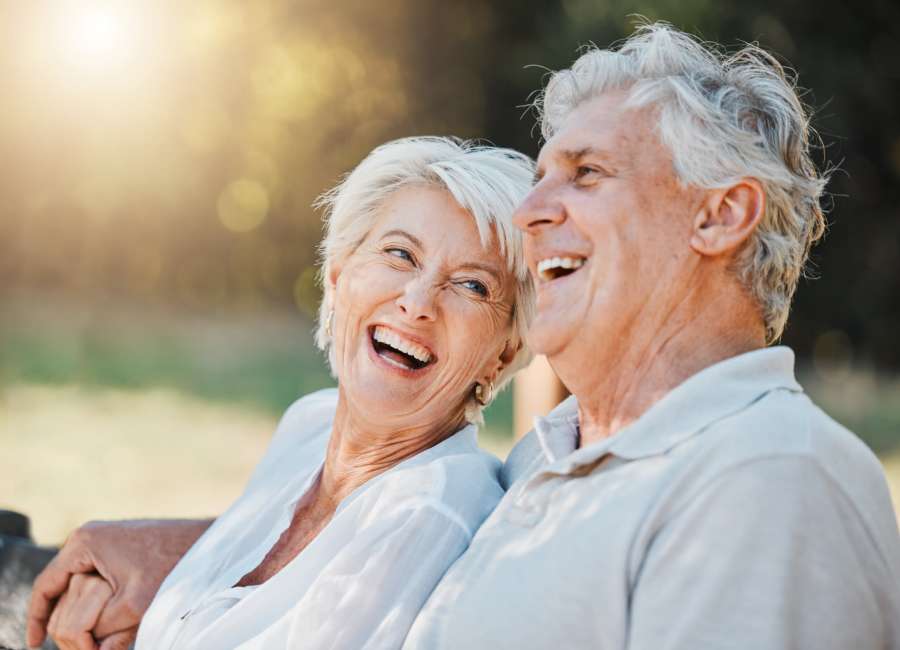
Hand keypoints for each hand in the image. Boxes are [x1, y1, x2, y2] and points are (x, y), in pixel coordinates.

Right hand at [27, 518, 212, 647]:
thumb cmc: (174, 565)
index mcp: (84, 543)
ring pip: (82, 587)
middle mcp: (90, 537)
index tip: (35, 645)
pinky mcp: (122, 549)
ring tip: (93, 640)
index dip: (36, 618)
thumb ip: (104, 630)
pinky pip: (99, 581)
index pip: (45, 585)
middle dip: (64, 620)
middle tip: (75, 647)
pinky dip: (100, 604)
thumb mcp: (135, 605)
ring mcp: (106, 541)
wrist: (210, 543)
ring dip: (84, 614)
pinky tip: (107, 626)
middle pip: (62, 588)